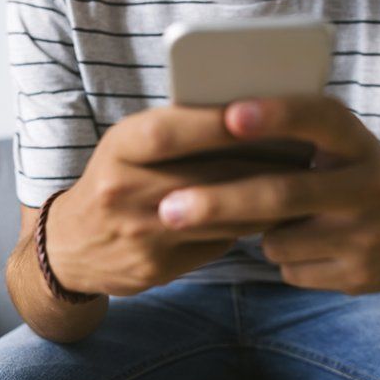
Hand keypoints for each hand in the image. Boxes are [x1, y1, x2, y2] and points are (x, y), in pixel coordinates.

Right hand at [43, 103, 309, 296]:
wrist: (71, 246)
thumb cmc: (116, 179)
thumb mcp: (129, 145)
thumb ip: (177, 131)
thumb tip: (250, 114)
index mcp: (118, 149)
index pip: (167, 132)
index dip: (213, 123)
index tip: (260, 110)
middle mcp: (124, 191)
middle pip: (206, 176)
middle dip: (262, 162)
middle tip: (308, 149)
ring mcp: (139, 234)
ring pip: (221, 215)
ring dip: (267, 197)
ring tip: (304, 179)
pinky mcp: (155, 268)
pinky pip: (217, 244)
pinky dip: (249, 226)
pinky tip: (276, 213)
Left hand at [156, 94, 379, 295]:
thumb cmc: (349, 175)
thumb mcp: (338, 146)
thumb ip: (293, 134)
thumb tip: (210, 123)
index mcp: (356, 141)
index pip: (319, 118)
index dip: (276, 116)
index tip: (230, 115)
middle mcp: (367, 185)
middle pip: (284, 193)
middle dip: (220, 201)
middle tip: (167, 209)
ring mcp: (366, 234)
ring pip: (278, 238)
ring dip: (257, 232)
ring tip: (282, 218)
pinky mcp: (357, 275)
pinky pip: (290, 268)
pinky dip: (282, 257)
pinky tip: (308, 246)